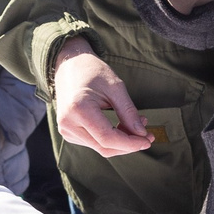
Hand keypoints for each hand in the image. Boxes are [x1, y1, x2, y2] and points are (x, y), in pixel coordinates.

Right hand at [52, 38, 151, 156]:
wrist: (69, 65)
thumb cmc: (93, 72)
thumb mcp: (115, 87)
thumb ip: (128, 112)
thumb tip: (142, 134)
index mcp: (79, 109)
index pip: (107, 138)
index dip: (130, 143)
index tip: (148, 141)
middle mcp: (68, 123)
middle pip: (104, 147)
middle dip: (128, 145)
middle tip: (148, 136)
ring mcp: (66, 129)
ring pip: (100, 148)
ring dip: (121, 142)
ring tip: (136, 125)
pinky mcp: (67, 132)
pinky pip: (93, 143)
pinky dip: (110, 139)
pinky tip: (120, 126)